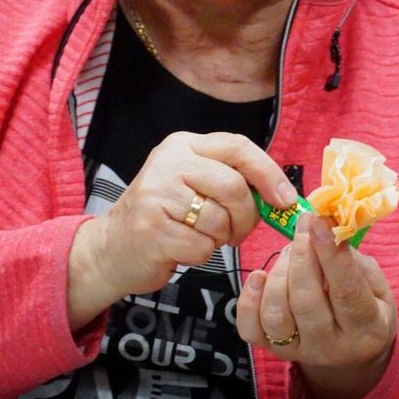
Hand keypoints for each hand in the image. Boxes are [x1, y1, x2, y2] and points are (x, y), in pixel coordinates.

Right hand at [68, 132, 296, 328]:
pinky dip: (201, 254)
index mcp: (183, 145)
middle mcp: (168, 163)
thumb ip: (232, 180)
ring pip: (220, 220)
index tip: (286, 200)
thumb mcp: (193, 183)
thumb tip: (283, 198)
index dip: (269, 173)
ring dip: (220, 238)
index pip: (238, 147)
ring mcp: (157, 195)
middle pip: (234, 186)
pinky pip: (202, 246)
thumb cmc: (165, 217)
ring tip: (201, 236)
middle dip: (246, 216)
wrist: (112, 248)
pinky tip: (182, 248)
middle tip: (237, 231)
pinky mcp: (152, 229)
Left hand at [236, 212, 397, 398]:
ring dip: (279, 274)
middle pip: (305, 302)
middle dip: (301, 257)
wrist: (352, 351)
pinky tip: (259, 277)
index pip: (346, 291)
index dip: (330, 254)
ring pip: (276, 315)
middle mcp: (333, 346)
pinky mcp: (274, 350)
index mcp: (367, 329)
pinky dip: (249, 299)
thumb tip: (323, 227)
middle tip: (303, 227)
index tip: (318, 221)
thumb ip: (352, 259)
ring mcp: (300, 351)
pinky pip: (251, 328)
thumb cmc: (367, 307)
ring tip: (290, 252)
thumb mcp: (375, 284)